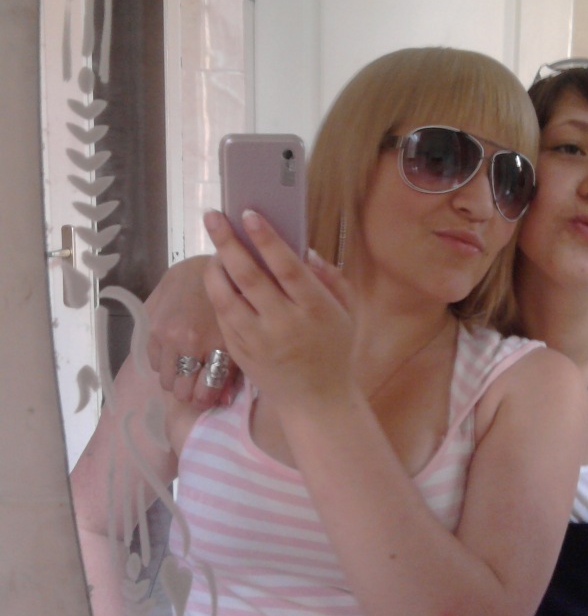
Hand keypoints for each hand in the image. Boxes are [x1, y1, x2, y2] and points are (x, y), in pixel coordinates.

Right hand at [144, 255, 239, 407]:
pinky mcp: (151, 326)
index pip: (202, 393)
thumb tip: (222, 402)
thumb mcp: (237, 334)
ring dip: (175, 376)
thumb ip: (231, 368)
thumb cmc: (230, 301)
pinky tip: (174, 350)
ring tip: (186, 364)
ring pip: (164, 379)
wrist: (202, 268)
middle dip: (189, 391)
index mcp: (214, 346)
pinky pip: (152, 361)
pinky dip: (162, 362)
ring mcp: (166, 335)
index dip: (205, 399)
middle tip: (196, 382)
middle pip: (180, 391)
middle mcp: (186, 343)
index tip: (206, 396)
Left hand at [202, 209, 355, 412]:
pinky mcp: (240, 352)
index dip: (266, 238)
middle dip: (228, 242)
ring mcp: (257, 340)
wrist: (316, 401)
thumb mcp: (346, 312)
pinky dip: (217, 293)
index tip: (249, 214)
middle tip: (213, 216)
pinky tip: (218, 277)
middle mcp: (283, 323)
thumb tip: (304, 251)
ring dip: (215, 268)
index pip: (286, 267)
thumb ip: (331, 279)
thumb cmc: (334, 349)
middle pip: (249, 276)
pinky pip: (222, 316)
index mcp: (315, 309)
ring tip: (213, 247)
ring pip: (226, 297)